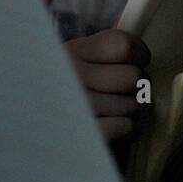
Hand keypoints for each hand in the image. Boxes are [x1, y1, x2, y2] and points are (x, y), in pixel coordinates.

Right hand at [63, 29, 149, 143]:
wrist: (40, 132)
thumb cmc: (73, 89)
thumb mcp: (82, 59)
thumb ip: (109, 50)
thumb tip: (143, 56)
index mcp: (72, 53)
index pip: (122, 45)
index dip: (139, 54)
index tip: (138, 61)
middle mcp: (71, 77)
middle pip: (133, 77)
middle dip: (137, 86)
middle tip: (124, 91)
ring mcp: (75, 108)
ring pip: (133, 105)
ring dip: (130, 111)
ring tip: (114, 110)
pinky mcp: (82, 136)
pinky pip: (125, 127)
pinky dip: (124, 129)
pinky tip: (110, 125)